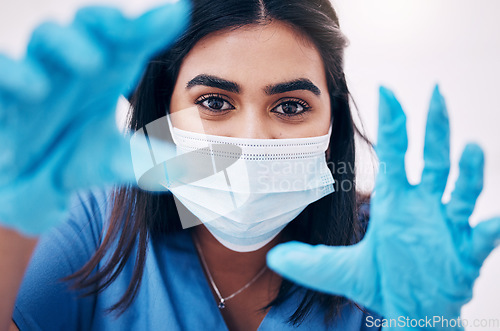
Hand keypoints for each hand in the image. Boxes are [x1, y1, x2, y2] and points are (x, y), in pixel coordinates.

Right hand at [0, 1, 189, 234]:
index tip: (177, 14)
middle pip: (89, 27)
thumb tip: (196, 167)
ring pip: (48, 39)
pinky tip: (37, 90)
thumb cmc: (73, 157)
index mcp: (106, 76)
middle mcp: (73, 69)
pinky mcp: (3, 96)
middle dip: (107, 24)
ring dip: (69, 45)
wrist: (28, 186)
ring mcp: (38, 77)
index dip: (150, 26)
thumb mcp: (115, 160)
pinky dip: (15, 74)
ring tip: (93, 65)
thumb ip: (150, 160)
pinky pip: (2, 70)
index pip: (128, 42)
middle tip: (129, 29)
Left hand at [267, 86, 499, 329]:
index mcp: (395, 201)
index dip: (392, 124)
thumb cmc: (384, 280)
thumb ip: (310, 262)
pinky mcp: (464, 253)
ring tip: (470, 147)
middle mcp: (423, 206)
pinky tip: (494, 220)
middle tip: (435, 93)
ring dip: (468, 170)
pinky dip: (489, 228)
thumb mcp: (340, 270)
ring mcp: (446, 226)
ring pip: (462, 190)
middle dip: (435, 128)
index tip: (387, 90)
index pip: (394, 154)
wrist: (412, 310)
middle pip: (432, 159)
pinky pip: (481, 237)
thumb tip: (273, 258)